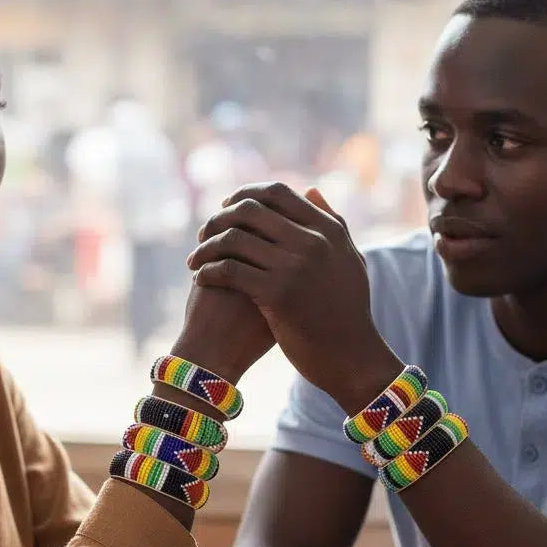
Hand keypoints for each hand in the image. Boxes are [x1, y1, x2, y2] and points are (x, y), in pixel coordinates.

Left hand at [187, 183, 401, 412]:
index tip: (227, 206)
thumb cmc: (349, 311)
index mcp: (327, 229)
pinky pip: (229, 270)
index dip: (245, 194)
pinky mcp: (277, 294)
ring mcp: (294, 266)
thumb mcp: (349, 259)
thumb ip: (333, 222)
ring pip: (234, 239)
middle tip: (204, 233)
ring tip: (195, 260)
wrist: (352, 357)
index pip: (277, 193)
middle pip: (249, 210)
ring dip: (207, 246)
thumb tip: (311, 189)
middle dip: (219, 218)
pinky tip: (200, 279)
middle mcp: (311, 242)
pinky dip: (208, 271)